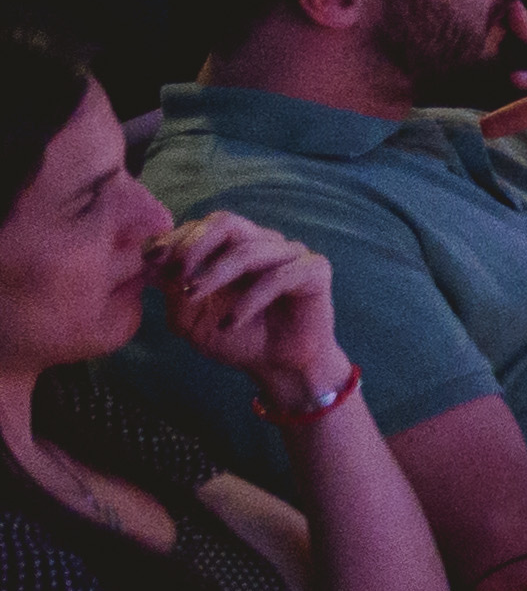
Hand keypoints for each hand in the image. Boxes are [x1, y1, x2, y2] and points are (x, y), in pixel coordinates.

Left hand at [148, 215, 349, 402]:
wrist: (277, 367)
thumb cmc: (237, 339)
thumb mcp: (189, 316)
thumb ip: (172, 288)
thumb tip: (148, 262)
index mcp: (234, 248)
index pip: (203, 227)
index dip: (176, 237)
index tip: (150, 259)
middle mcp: (263, 243)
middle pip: (227, 223)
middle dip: (194, 245)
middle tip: (176, 273)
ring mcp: (291, 255)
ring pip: (249, 249)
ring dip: (215, 273)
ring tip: (193, 297)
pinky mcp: (314, 272)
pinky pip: (279, 277)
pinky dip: (249, 300)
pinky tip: (231, 323)